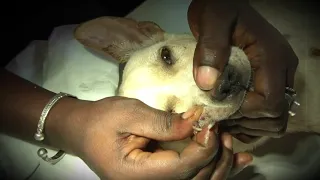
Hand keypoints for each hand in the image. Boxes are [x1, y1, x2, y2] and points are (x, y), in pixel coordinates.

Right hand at [46, 96, 251, 178]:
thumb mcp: (129, 114)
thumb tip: (197, 122)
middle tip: (220, 130)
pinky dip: (215, 169)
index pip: (180, 169)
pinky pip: (191, 178)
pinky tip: (236, 161)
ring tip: (229, 142)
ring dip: (220, 165)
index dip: (202, 149)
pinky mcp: (160, 177)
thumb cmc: (100, 120)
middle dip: (215, 156)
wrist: (83, 130)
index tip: (211, 125)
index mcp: (134, 175)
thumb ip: (164, 122)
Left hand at [188, 0, 298, 142]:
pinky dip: (249, 125)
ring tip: (221, 119)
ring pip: (274, 120)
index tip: (217, 108)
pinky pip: (266, 116)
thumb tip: (208, 84)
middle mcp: (281, 71)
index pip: (270, 101)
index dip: (243, 112)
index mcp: (272, 57)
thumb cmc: (219, 9)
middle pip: (276, 115)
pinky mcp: (266, 82)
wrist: (224, 6)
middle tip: (218, 117)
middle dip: (245, 122)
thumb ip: (211, 49)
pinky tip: (229, 119)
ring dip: (247, 126)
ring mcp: (276, 78)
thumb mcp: (212, 21)